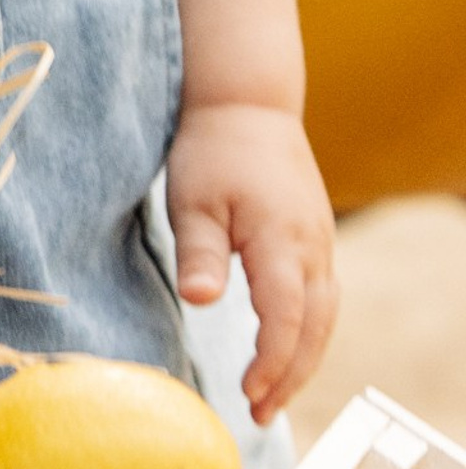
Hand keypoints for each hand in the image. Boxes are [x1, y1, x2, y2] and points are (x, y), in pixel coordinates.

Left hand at [167, 100, 336, 422]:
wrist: (247, 103)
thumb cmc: (212, 148)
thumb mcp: (192, 196)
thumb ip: (200, 250)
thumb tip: (199, 302)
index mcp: (281, 241)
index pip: (285, 318)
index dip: (271, 362)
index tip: (248, 392)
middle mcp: (312, 249)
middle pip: (313, 330)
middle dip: (289, 376)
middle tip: (258, 412)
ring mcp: (320, 244)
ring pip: (323, 318)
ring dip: (301, 359)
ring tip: (269, 393)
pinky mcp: (316, 239)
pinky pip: (322, 299)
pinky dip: (307, 332)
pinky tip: (285, 348)